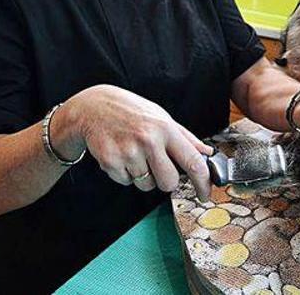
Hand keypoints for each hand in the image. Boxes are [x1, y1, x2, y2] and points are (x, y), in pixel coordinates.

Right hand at [61, 85, 213, 200]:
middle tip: (157, 167)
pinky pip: (126, 182)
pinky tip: (121, 155)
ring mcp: (128, 152)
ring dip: (143, 176)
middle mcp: (148, 140)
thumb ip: (185, 137)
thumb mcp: (161, 117)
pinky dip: (125, 174)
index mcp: (165, 129)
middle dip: (166, 181)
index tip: (205, 193)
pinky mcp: (110, 161)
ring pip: (146, 185)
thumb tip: (206, 153)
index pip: (193, 162)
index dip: (203, 182)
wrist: (93, 107)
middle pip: (169, 182)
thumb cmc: (130, 112)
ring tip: (134, 154)